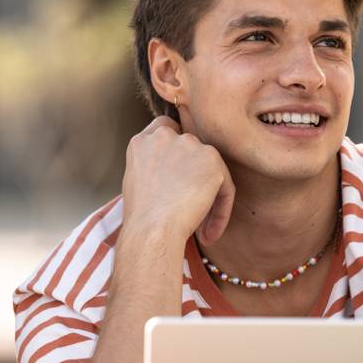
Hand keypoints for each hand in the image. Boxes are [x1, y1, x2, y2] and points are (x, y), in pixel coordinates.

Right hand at [122, 115, 235, 245]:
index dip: (177, 148)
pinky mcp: (213, 160)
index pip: (165, 129)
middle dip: (194, 177)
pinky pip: (225, 188)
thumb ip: (155, 165)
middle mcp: (166, 136)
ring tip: (202, 229)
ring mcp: (190, 145)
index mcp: (143, 141)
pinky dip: (221, 212)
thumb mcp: (136, 181)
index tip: (181, 173)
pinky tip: (209, 234)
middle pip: (192, 149)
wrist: (152, 230)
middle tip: (191, 208)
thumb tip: (176, 172)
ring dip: (209, 197)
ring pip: (210, 170)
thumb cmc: (141, 218)